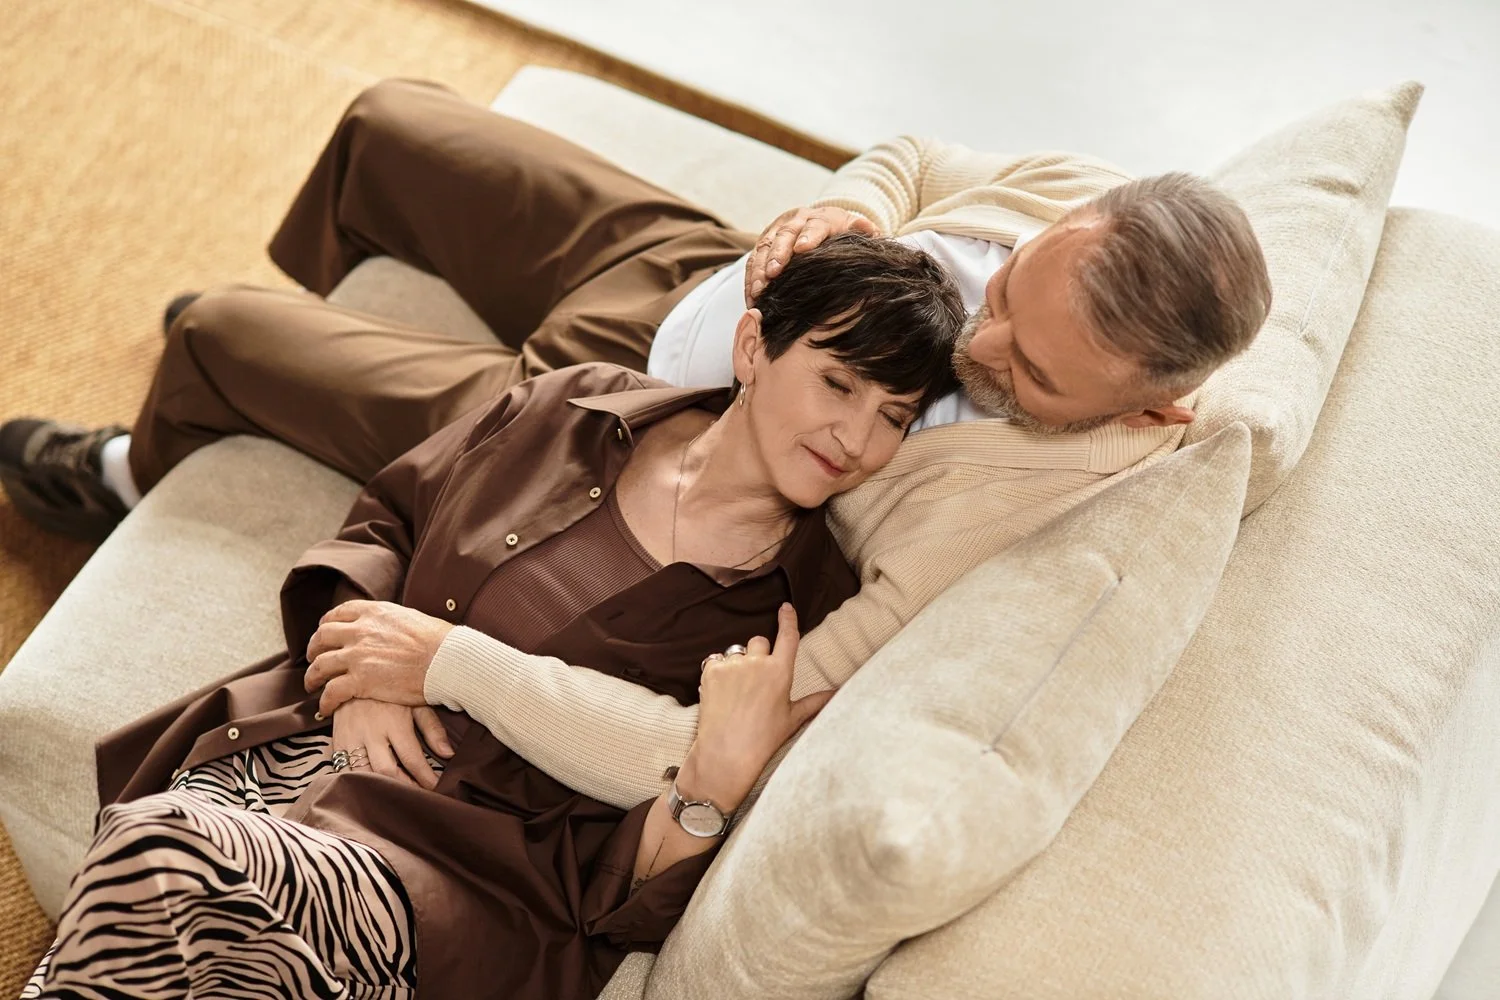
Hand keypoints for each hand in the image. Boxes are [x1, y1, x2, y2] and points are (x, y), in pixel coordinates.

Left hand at [304, 600, 453, 716]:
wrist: (448, 660)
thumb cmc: (440, 641)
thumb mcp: (411, 618)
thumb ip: (391, 621)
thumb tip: (391, 626)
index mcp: (374, 613)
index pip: (339, 613)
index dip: (326, 624)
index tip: (325, 633)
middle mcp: (360, 631)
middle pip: (322, 637)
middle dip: (313, 649)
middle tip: (313, 659)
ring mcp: (357, 656)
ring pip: (320, 666)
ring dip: (312, 676)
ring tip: (312, 685)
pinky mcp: (360, 682)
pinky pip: (331, 692)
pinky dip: (325, 702)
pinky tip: (326, 708)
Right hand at [331, 699, 454, 788]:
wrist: (356, 673)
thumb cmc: (392, 690)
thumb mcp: (416, 702)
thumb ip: (432, 728)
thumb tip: (449, 754)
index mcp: (395, 722)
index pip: (412, 759)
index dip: (425, 778)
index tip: (436, 788)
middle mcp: (372, 732)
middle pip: (386, 772)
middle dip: (404, 789)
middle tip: (417, 796)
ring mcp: (352, 737)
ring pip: (363, 774)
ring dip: (380, 788)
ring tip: (396, 795)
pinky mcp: (337, 741)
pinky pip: (344, 769)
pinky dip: (357, 782)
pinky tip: (371, 786)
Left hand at [681, 603, 832, 809]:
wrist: (726, 753)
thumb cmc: (764, 739)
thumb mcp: (792, 718)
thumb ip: (815, 701)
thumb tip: (839, 691)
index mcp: (781, 672)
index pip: (787, 636)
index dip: (787, 619)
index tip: (785, 607)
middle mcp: (757, 663)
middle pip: (759, 642)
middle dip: (759, 655)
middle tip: (755, 681)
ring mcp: (732, 665)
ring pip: (736, 652)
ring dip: (738, 664)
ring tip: (737, 692)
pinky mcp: (710, 671)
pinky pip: (716, 661)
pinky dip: (718, 673)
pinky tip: (721, 693)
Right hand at [744, 206, 879, 302]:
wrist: (822, 222)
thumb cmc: (841, 232)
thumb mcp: (855, 228)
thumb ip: (863, 231)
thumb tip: (872, 231)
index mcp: (820, 218)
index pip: (814, 225)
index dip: (808, 237)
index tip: (803, 249)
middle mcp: (794, 221)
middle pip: (783, 236)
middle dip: (776, 255)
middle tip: (773, 274)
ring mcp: (776, 232)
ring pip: (763, 249)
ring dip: (758, 271)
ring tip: (758, 291)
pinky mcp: (763, 245)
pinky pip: (752, 262)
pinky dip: (750, 280)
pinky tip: (751, 298)